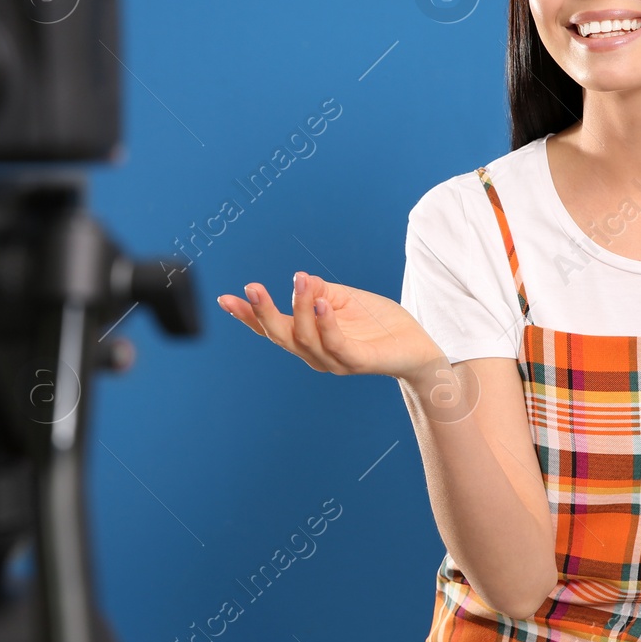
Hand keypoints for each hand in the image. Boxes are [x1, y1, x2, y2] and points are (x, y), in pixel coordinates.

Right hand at [217, 271, 445, 384]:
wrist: (415, 347)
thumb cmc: (377, 323)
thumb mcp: (342, 298)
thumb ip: (318, 291)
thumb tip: (300, 280)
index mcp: (307, 338)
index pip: (271, 328)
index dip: (248, 315)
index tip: (225, 298)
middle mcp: (314, 354)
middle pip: (279, 336)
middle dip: (263, 313)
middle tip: (252, 287)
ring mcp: (334, 361)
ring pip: (306, 338)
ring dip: (299, 308)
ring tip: (300, 281)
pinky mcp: (357, 361)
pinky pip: (336, 344)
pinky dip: (326, 323)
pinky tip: (322, 302)